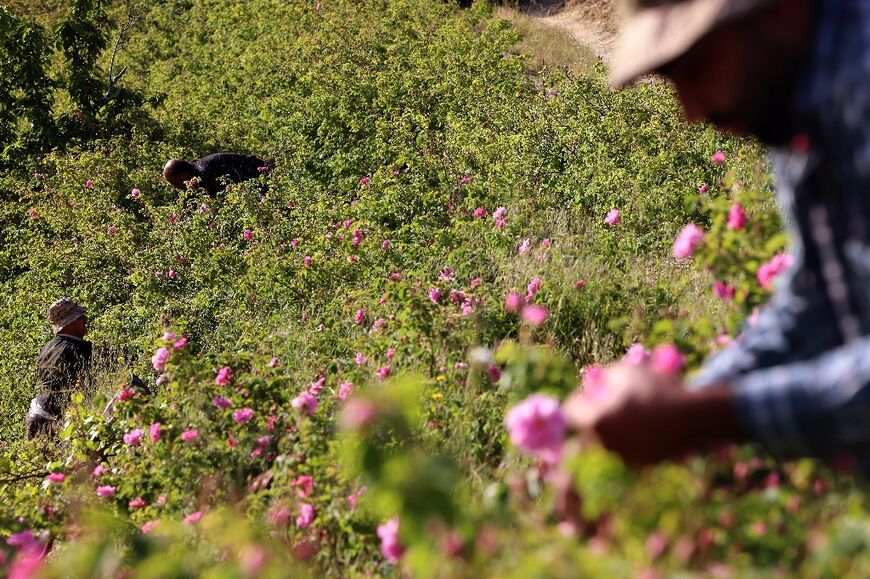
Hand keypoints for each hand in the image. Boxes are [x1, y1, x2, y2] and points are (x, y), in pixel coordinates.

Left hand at [562, 363, 739, 465]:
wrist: (692, 417)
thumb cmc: (655, 389)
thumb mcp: (625, 371)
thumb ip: (603, 377)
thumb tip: (594, 383)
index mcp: (596, 421)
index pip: (571, 411)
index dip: (579, 397)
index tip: (592, 391)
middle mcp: (605, 443)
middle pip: (589, 427)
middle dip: (597, 413)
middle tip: (612, 402)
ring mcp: (622, 456)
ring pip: (609, 438)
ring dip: (615, 426)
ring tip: (635, 411)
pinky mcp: (641, 464)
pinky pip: (629, 448)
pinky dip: (633, 438)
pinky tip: (649, 425)